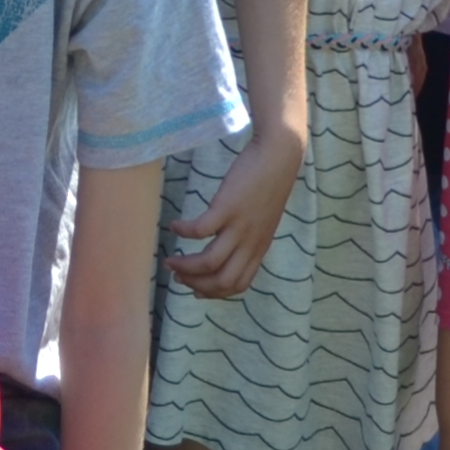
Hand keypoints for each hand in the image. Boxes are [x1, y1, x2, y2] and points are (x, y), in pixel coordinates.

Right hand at [166, 125, 300, 298]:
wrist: (279, 156)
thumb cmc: (269, 185)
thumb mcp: (263, 221)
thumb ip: (249, 238)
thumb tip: (228, 249)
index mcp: (259, 249)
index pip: (238, 285)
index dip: (214, 292)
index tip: (195, 289)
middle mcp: (250, 243)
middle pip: (221, 280)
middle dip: (195, 283)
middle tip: (177, 276)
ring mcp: (239, 227)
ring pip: (209, 262)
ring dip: (185, 266)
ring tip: (170, 259)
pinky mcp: (227, 208)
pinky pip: (200, 230)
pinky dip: (183, 231)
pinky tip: (174, 225)